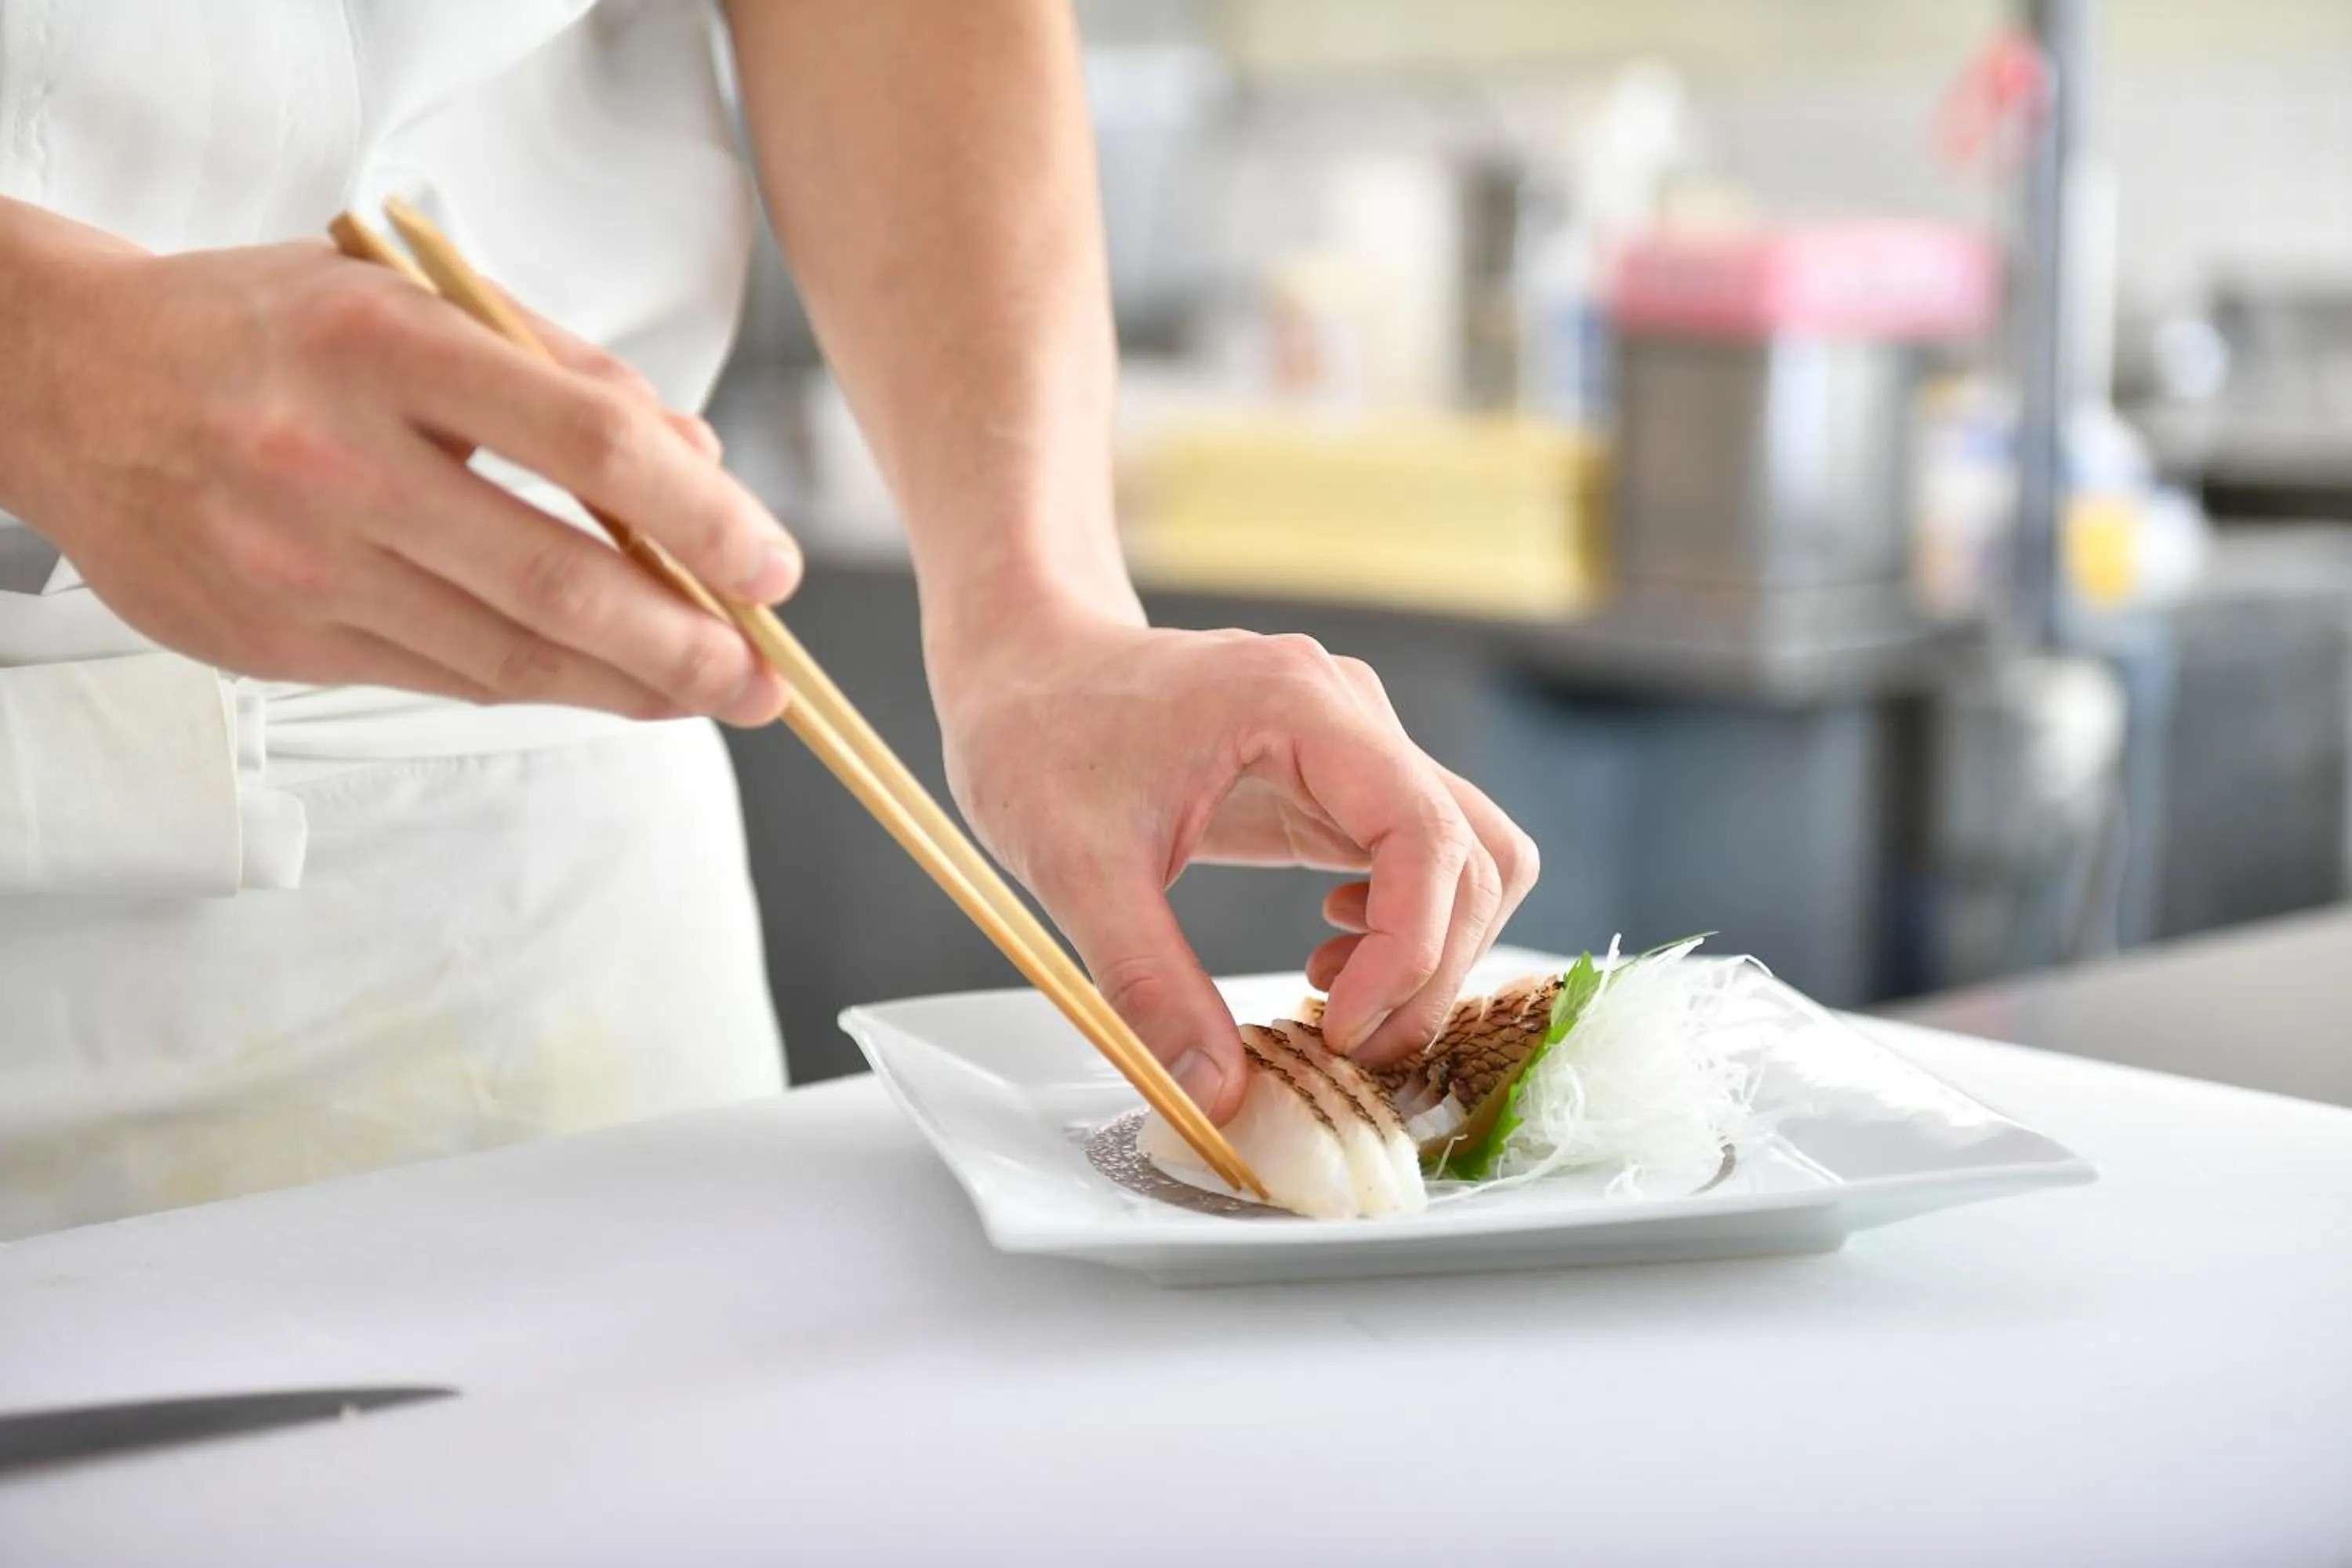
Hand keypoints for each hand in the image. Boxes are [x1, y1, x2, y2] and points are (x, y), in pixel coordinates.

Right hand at [0, 210, 795, 721]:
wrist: (69, 382)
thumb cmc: (269, 333)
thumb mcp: (414, 298)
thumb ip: (565, 372)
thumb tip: (700, 467)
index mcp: (389, 347)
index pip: (593, 443)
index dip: (705, 518)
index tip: (772, 565)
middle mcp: (337, 461)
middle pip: (559, 583)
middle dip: (688, 647)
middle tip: (766, 679)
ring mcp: (300, 563)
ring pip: (507, 656)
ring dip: (631, 689)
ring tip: (712, 696)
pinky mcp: (277, 641)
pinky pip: (443, 679)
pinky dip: (540, 687)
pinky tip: (605, 686)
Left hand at [934, 604, 1539, 1122]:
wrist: (1024, 667)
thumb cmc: (1038, 735)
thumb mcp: (1076, 868)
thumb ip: (1149, 983)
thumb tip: (1217, 1095)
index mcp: (1301, 706)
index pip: (1422, 835)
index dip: (1408, 952)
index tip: (1345, 1032)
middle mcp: (1352, 714)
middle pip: (1472, 856)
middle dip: (1427, 971)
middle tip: (1348, 1049)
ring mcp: (1356, 744)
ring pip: (1469, 860)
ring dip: (1430, 952)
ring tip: (1340, 1007)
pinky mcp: (1342, 780)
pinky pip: (1424, 860)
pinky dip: (1405, 927)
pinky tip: (1328, 955)